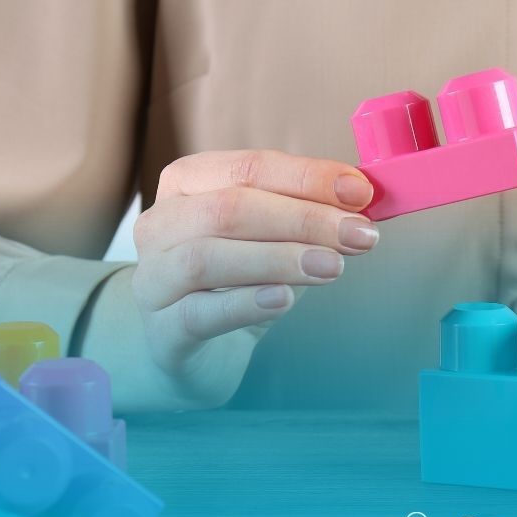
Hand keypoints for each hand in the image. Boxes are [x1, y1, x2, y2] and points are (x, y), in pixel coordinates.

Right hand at [127, 149, 378, 404]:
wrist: (200, 350)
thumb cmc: (241, 280)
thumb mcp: (276, 236)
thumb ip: (311, 212)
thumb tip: (363, 195)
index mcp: (187, 184)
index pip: (247, 167)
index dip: (307, 177)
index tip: (361, 191)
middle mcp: (160, 225)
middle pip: (229, 209)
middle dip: (304, 218)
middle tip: (359, 235)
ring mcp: (154, 279)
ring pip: (207, 258)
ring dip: (279, 258)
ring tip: (334, 267)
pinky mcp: (163, 332)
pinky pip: (199, 313)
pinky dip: (245, 303)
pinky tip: (285, 299)